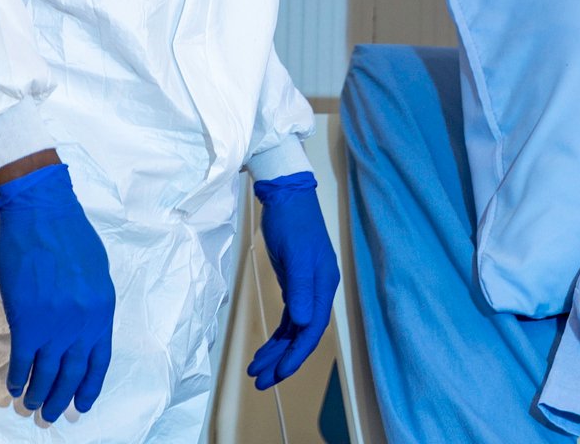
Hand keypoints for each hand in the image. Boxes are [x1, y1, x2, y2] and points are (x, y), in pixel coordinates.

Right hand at [0, 163, 114, 421]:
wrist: (41, 212)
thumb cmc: (70, 235)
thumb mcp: (96, 271)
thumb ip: (92, 303)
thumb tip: (84, 328)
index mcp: (102, 308)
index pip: (100, 359)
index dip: (90, 385)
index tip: (82, 403)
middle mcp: (83, 322)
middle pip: (73, 371)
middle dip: (62, 397)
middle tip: (52, 414)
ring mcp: (55, 323)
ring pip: (47, 371)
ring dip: (39, 393)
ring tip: (32, 407)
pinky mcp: (26, 320)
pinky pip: (22, 360)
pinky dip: (18, 377)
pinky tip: (15, 387)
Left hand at [248, 173, 339, 389]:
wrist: (286, 198)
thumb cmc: (292, 224)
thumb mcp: (295, 255)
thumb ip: (299, 289)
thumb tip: (303, 323)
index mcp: (323, 285)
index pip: (312, 329)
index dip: (297, 354)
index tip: (279, 373)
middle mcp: (317, 291)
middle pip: (303, 334)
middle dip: (283, 360)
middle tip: (261, 381)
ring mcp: (306, 288)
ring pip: (294, 329)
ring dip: (277, 351)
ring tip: (256, 371)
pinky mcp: (294, 283)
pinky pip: (289, 318)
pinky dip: (278, 335)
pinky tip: (266, 348)